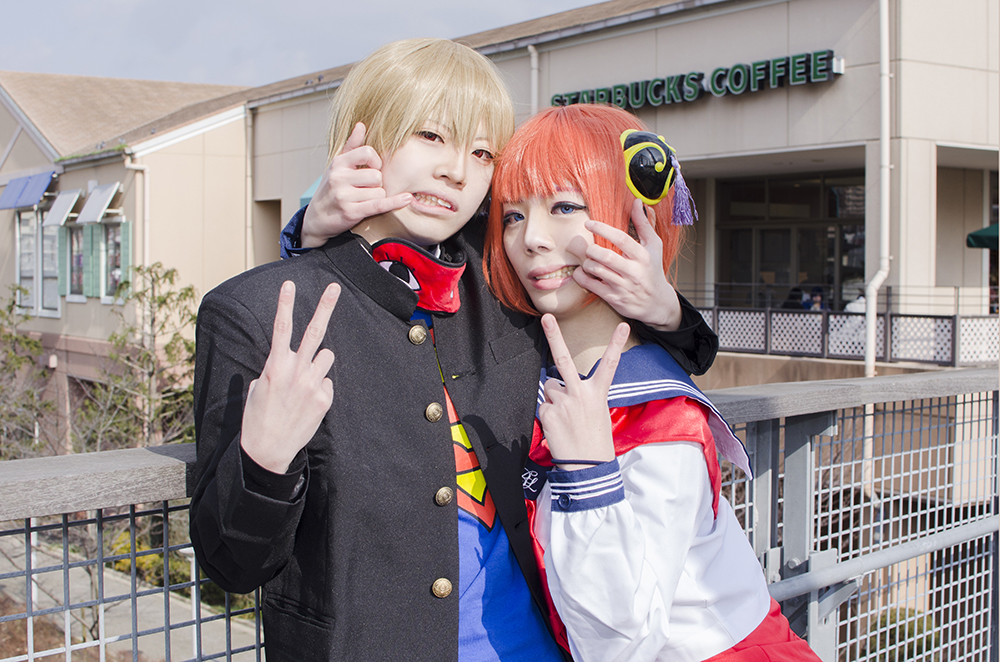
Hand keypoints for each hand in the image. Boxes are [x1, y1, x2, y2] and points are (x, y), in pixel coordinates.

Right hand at [240, 281, 340, 472]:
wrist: (267, 450)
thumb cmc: (258, 417)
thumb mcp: (259, 387)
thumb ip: (276, 368)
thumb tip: (290, 362)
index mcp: (275, 365)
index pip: (281, 328)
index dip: (285, 304)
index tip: (289, 284)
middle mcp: (296, 371)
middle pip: (315, 332)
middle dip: (325, 307)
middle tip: (335, 287)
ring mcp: (313, 384)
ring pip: (326, 357)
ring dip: (318, 363)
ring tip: (305, 381)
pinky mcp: (324, 399)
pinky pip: (328, 382)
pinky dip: (320, 387)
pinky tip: (307, 402)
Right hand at [301, 122, 411, 247]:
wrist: (317, 218)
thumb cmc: (331, 189)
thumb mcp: (337, 166)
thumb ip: (351, 146)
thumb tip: (361, 125)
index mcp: (338, 163)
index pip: (367, 152)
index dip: (376, 161)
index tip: (373, 169)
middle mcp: (339, 178)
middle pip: (377, 176)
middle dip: (376, 184)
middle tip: (366, 189)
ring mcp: (344, 196)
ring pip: (379, 192)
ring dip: (377, 197)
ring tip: (363, 200)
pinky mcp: (351, 212)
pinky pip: (379, 205)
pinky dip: (394, 202)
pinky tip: (406, 198)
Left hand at [537, 314, 629, 470]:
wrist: (587, 466)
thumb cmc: (594, 440)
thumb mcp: (597, 412)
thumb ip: (580, 395)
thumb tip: (558, 386)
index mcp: (597, 393)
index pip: (609, 364)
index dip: (616, 344)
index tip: (623, 325)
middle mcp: (580, 393)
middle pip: (563, 359)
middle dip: (554, 336)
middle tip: (546, 317)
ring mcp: (563, 402)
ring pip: (549, 388)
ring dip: (553, 399)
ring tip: (565, 418)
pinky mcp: (548, 412)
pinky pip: (543, 406)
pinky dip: (548, 414)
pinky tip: (558, 427)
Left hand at [573, 198, 681, 330]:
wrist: (657, 303)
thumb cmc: (653, 270)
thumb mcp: (654, 246)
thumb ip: (644, 224)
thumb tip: (637, 202)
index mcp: (643, 256)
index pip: (621, 239)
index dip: (602, 229)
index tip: (589, 223)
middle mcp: (634, 271)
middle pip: (605, 256)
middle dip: (592, 249)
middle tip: (590, 248)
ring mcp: (623, 286)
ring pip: (596, 270)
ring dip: (586, 263)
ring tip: (589, 260)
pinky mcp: (614, 298)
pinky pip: (591, 286)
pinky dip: (582, 277)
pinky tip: (583, 272)